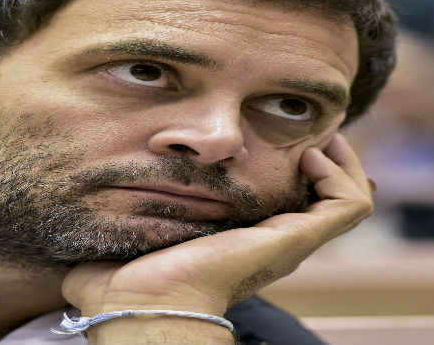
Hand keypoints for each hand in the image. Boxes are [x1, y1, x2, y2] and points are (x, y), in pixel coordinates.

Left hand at [61, 134, 373, 342]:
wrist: (139, 303)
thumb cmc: (124, 280)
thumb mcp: (128, 230)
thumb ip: (114, 212)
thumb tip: (85, 198)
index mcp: (238, 241)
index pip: (281, 205)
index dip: (287, 172)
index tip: (280, 140)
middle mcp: (271, 242)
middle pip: (320, 199)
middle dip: (320, 159)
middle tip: (307, 131)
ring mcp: (287, 241)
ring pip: (345, 198)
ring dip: (338, 163)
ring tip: (316, 138)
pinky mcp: (294, 238)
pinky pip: (348, 204)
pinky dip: (340, 174)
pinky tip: (311, 153)